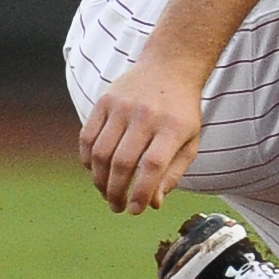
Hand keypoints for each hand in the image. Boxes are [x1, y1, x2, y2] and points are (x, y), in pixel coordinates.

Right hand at [78, 58, 204, 214]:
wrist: (170, 68)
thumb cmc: (182, 112)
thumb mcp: (190, 141)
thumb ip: (173, 173)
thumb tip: (152, 203)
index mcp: (173, 127)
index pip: (152, 166)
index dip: (141, 192)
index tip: (136, 210)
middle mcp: (146, 116)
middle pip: (122, 162)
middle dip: (116, 192)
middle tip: (117, 206)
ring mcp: (122, 107)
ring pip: (101, 153)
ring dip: (99, 180)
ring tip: (106, 193)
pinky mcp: (104, 101)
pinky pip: (87, 137)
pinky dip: (88, 160)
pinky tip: (96, 171)